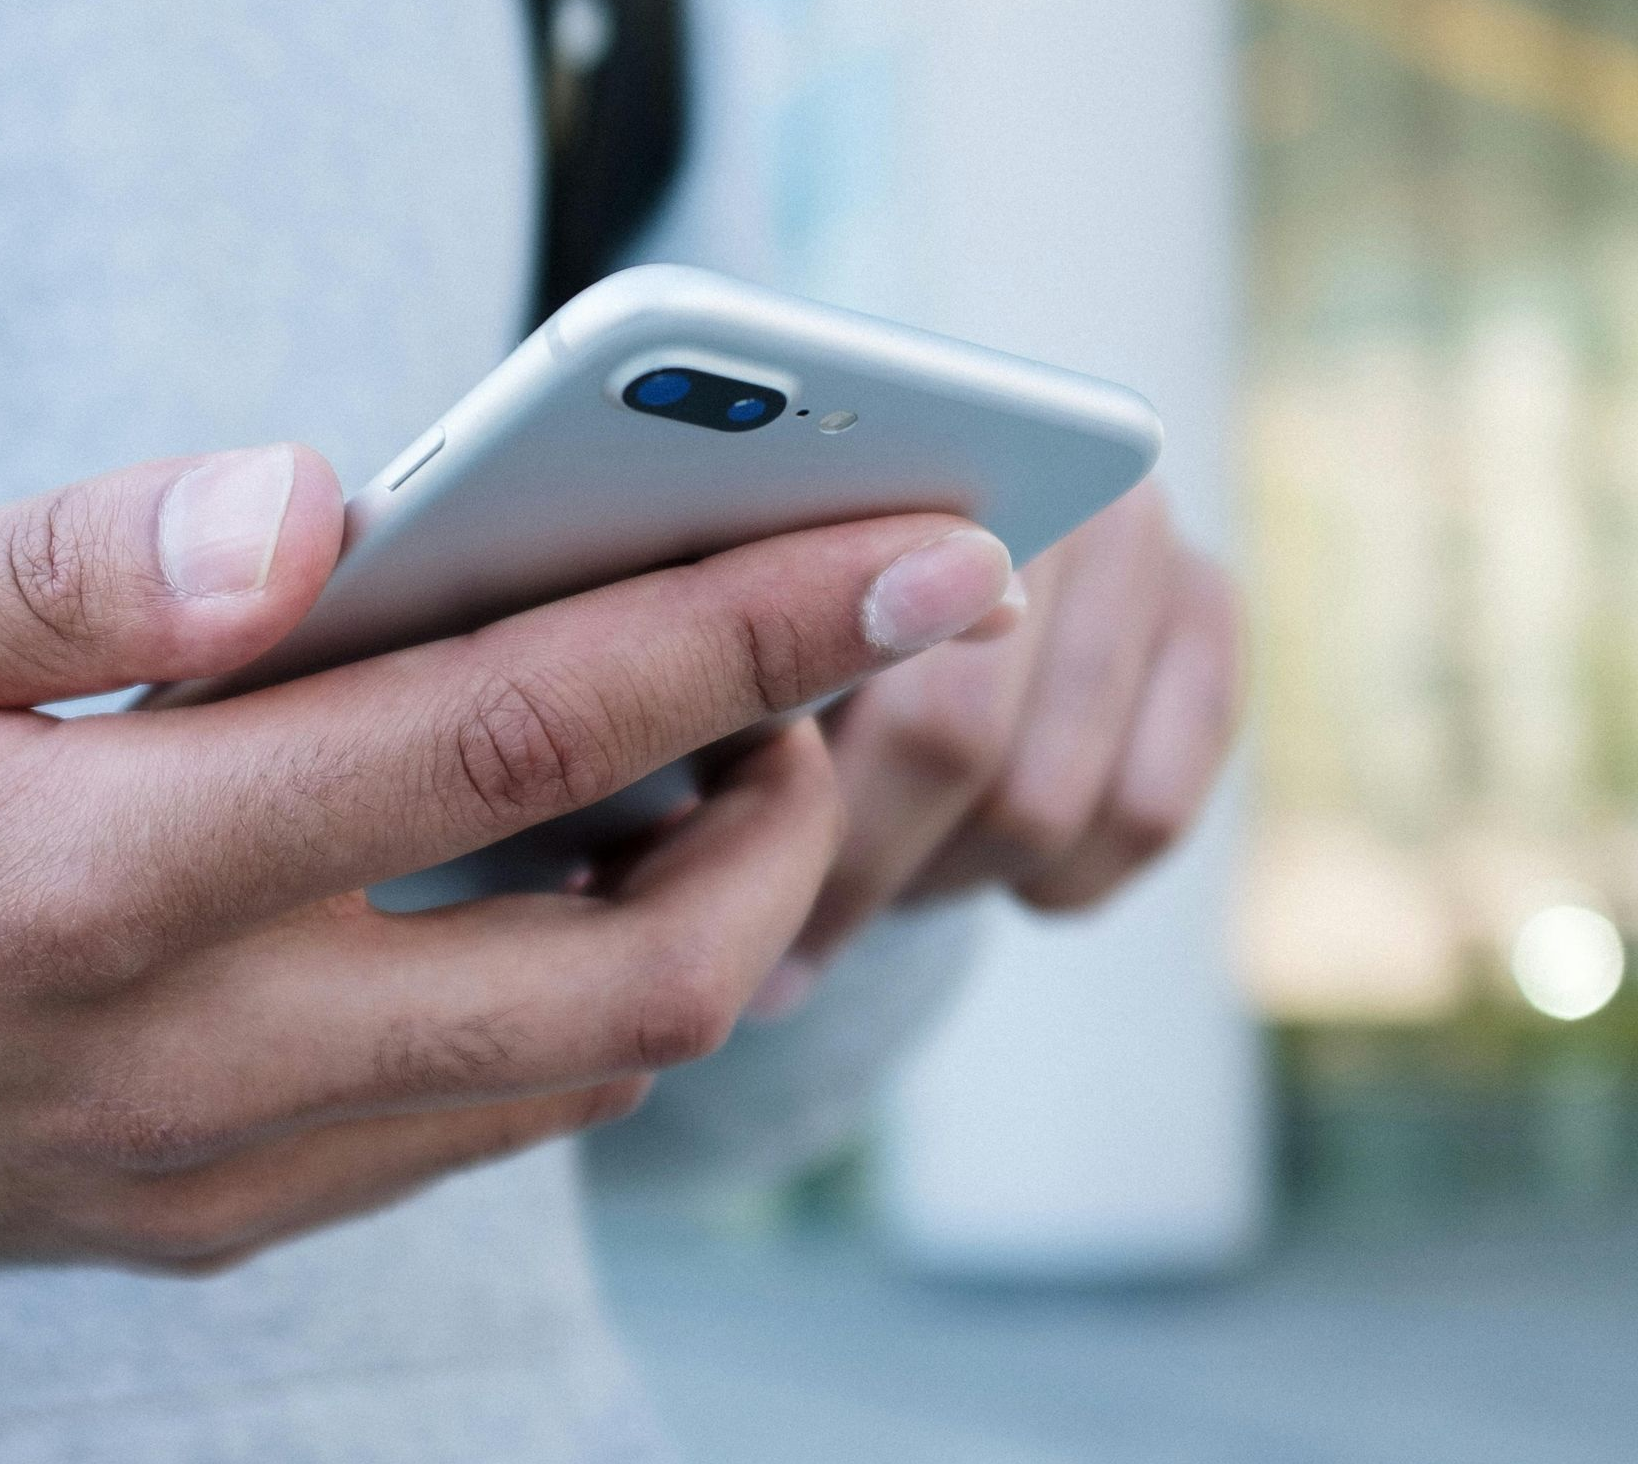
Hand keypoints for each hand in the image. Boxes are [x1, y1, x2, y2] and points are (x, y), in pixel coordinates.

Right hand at [0, 445, 1015, 1270]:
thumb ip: (72, 561)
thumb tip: (317, 506)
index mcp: (90, 872)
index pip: (516, 740)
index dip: (753, 637)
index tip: (929, 559)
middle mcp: (187, 1062)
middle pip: (631, 978)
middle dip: (794, 819)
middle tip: (811, 682)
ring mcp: (214, 1174)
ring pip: (583, 1071)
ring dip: (705, 912)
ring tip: (707, 761)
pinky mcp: (216, 1217)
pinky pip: (485, 1113)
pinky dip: (585, 992)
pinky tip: (562, 877)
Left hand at [757, 481, 1242, 1017]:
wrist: (942, 549)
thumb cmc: (799, 602)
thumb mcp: (737, 612)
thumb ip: (720, 662)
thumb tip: (657, 817)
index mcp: (914, 448)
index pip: (856, 638)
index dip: (792, 784)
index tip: (722, 882)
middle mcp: (1042, 470)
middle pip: (953, 741)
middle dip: (854, 860)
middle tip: (783, 940)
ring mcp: (1152, 541)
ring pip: (1043, 803)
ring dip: (945, 874)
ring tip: (870, 894)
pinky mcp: (1215, 619)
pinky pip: (1146, 815)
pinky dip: (1057, 877)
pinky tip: (983, 873)